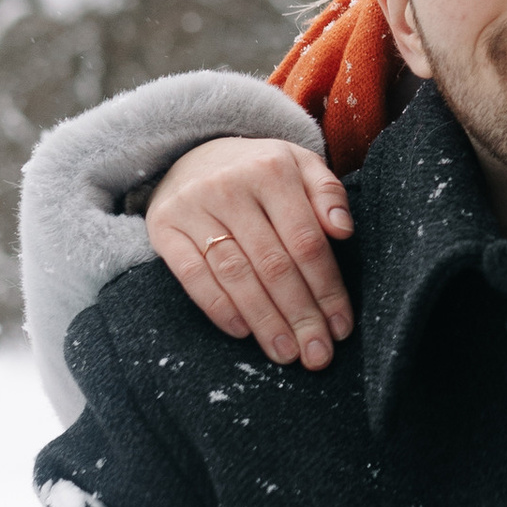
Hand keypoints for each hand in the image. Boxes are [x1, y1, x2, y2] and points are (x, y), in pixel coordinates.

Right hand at [147, 137, 353, 368]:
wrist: (193, 153)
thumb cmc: (259, 170)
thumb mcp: (300, 165)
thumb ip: (328, 194)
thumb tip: (343, 231)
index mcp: (272, 170)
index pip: (306, 241)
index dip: (326, 289)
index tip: (340, 327)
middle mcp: (231, 186)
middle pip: (273, 264)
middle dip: (300, 315)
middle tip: (317, 354)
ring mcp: (193, 207)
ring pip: (235, 275)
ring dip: (264, 321)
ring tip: (285, 353)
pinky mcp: (163, 226)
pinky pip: (192, 275)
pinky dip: (218, 307)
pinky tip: (242, 331)